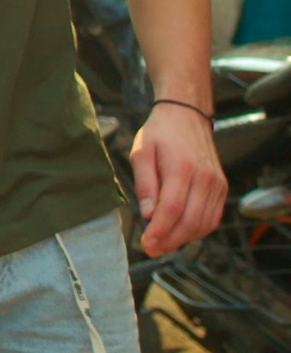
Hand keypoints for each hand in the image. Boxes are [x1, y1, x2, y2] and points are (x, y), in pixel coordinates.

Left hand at [130, 101, 226, 255]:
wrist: (187, 115)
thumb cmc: (160, 133)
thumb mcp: (142, 151)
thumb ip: (145, 183)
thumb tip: (147, 213)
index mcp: (182, 168)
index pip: (173, 209)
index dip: (160, 230)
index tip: (146, 243)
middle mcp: (205, 178)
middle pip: (191, 221)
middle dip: (170, 240)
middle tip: (151, 249)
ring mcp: (217, 184)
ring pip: (204, 223)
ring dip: (184, 239)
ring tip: (163, 243)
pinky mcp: (222, 187)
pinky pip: (213, 217)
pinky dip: (198, 229)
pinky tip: (180, 232)